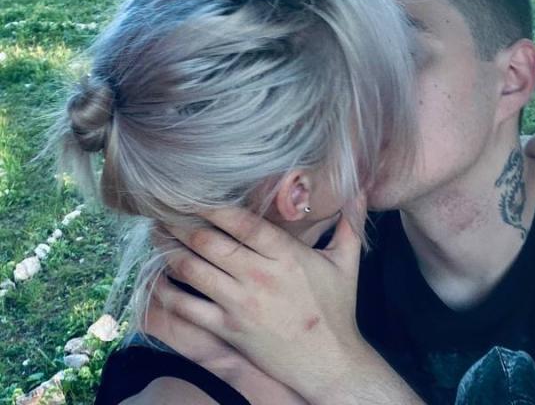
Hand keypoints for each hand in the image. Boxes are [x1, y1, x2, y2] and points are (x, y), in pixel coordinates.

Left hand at [153, 204, 411, 403]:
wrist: (329, 363)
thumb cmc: (338, 310)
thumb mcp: (347, 262)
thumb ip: (351, 221)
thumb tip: (363, 186)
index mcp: (287, 256)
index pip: (243, 222)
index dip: (213, 205)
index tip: (192, 190)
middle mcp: (260, 276)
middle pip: (209, 241)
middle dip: (181, 222)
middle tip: (162, 208)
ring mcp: (240, 304)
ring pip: (192, 269)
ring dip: (168, 249)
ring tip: (155, 233)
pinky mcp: (228, 329)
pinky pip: (188, 307)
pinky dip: (168, 290)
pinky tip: (156, 276)